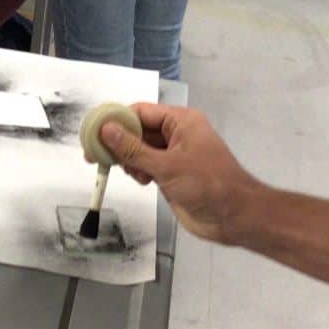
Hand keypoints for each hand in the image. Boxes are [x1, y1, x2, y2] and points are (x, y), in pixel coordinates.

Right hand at [97, 104, 262, 244]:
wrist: (235, 217)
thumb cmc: (206, 184)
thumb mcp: (166, 166)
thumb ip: (133, 149)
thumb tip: (106, 129)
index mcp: (180, 121)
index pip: (141, 112)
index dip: (116, 120)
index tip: (94, 133)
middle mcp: (176, 134)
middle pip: (138, 130)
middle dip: (118, 142)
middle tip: (94, 156)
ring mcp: (174, 154)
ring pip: (140, 149)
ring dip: (129, 159)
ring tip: (127, 172)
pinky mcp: (172, 173)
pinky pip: (147, 165)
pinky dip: (138, 171)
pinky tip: (140, 180)